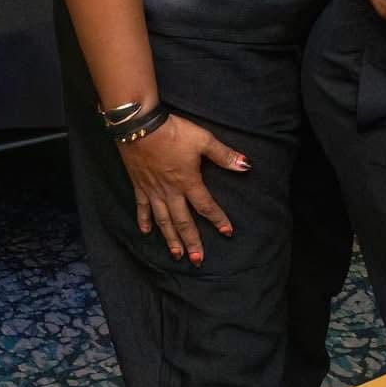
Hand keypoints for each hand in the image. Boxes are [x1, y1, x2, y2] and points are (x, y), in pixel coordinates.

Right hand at [117, 114, 249, 264]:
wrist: (140, 127)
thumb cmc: (174, 132)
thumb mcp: (204, 141)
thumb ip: (224, 155)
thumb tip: (246, 166)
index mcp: (188, 182)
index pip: (206, 206)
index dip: (218, 220)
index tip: (227, 232)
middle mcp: (170, 191)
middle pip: (182, 221)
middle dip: (191, 241)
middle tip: (198, 259)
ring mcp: (153, 190)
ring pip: (163, 220)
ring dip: (170, 238)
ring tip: (176, 254)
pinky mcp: (139, 185)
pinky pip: (142, 208)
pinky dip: (144, 220)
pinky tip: (145, 232)